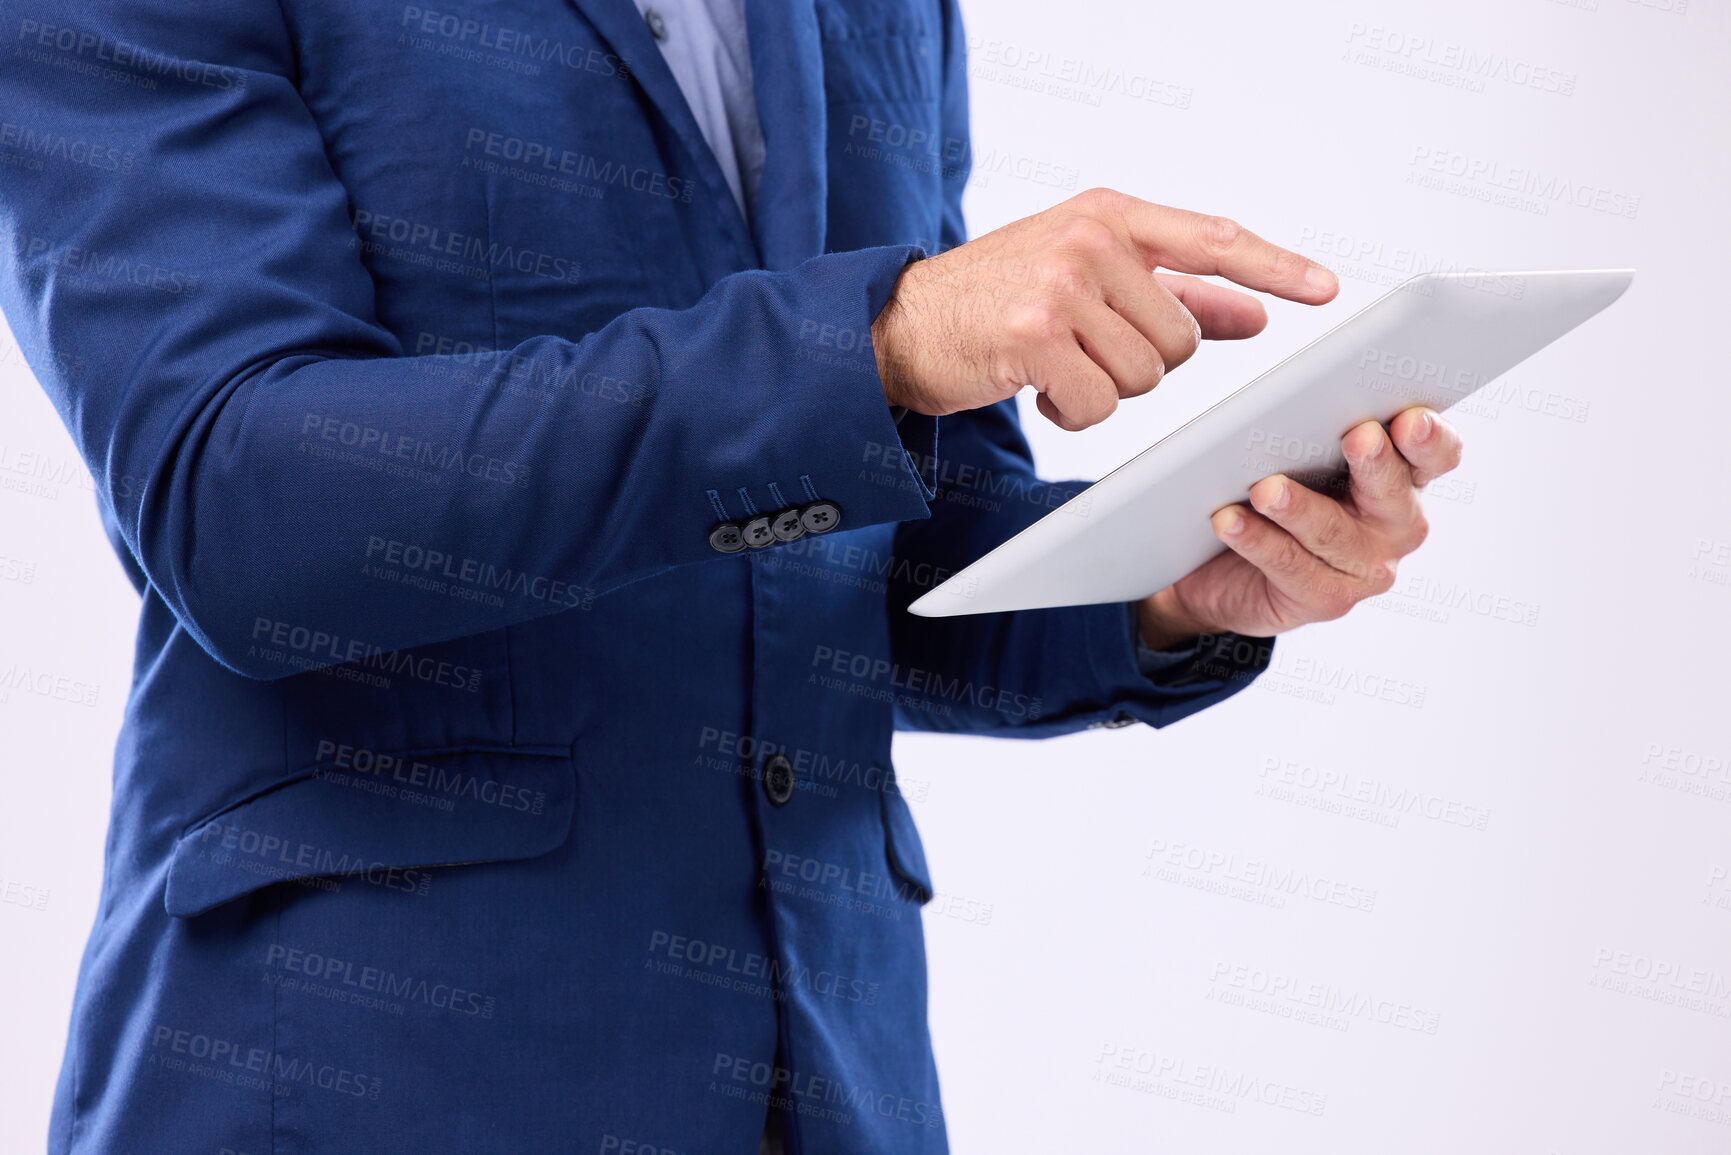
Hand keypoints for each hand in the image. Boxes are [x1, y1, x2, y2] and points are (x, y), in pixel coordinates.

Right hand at [870, 187, 1338, 430]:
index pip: (1212, 239)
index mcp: (1109, 215)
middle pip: (1180, 337)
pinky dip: (1071, 412)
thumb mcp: (1087, 280)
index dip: (1274, 266)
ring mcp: (1061, 284)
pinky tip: (1035, 387)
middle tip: (1084, 352)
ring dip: (1103, 390)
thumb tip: (1254, 314)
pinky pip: (1098, 404)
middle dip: (1141, 364)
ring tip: (1054, 366)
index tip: (1327, 289)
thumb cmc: (998, 302)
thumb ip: (1173, 292)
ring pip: (1143, 375)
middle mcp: (1090, 239)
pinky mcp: (1033, 334)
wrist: (899, 325)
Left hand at [1136, 407, 1464, 648]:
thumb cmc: (1271, 496)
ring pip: (1334, 533)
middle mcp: (1395, 525)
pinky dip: (1257, 541)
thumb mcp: (1299, 455)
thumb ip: (1314, 428)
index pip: (1435, 454)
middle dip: (1375, 464)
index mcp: (1401, 478)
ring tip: (1265, 489)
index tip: (1410, 419)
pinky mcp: (1325, 599)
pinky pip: (1289, 566)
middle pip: (1394, 493)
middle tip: (1358, 436)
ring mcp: (1365, 568)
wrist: (1223, 571)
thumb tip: (1297, 398)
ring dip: (1299, 508)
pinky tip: (1230, 521)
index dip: (1430, 439)